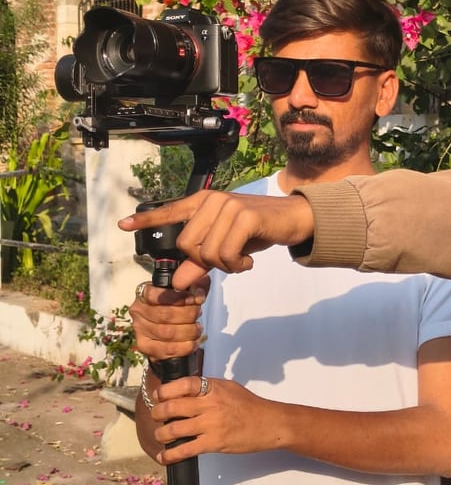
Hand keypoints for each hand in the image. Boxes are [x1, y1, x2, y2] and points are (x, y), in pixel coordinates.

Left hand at [117, 190, 314, 288]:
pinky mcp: (245, 216)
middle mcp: (213, 200)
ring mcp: (228, 206)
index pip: (170, 211)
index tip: (122, 225)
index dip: (147, 220)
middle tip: (228, 261)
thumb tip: (177, 284)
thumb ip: (200, 262)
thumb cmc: (258, 231)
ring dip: (224, 266)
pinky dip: (236, 266)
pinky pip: (225, 254)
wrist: (293, 218)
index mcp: (204, 203)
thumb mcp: (226, 247)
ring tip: (240, 261)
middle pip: (187, 245)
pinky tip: (247, 262)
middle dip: (205, 262)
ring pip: (207, 252)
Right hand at [129, 279, 207, 359]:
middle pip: (165, 315)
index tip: (195, 299)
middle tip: (198, 314)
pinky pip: (167, 349)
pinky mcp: (145, 347)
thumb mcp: (188, 287)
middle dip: (188, 315)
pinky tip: (194, 342)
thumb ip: (196, 284)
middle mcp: (138, 311)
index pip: (157, 295)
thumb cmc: (178, 301)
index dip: (179, 298)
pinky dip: (185, 347)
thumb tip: (199, 293)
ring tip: (197, 328)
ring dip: (188, 331)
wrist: (169, 321)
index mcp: (144, 293)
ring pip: (167, 333)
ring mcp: (139, 330)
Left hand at [147, 376, 282, 463]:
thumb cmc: (249, 405)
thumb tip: (185, 389)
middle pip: (173, 407)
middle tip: (155, 416)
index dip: (166, 390)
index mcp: (214, 387)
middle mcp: (211, 404)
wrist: (268, 423)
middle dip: (158, 413)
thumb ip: (208, 387)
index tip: (158, 396)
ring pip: (175, 429)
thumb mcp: (229, 387)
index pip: (183, 384)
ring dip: (161, 434)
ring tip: (160, 436)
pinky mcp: (214, 443)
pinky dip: (170, 455)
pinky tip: (164, 456)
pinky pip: (185, 449)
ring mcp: (211, 424)